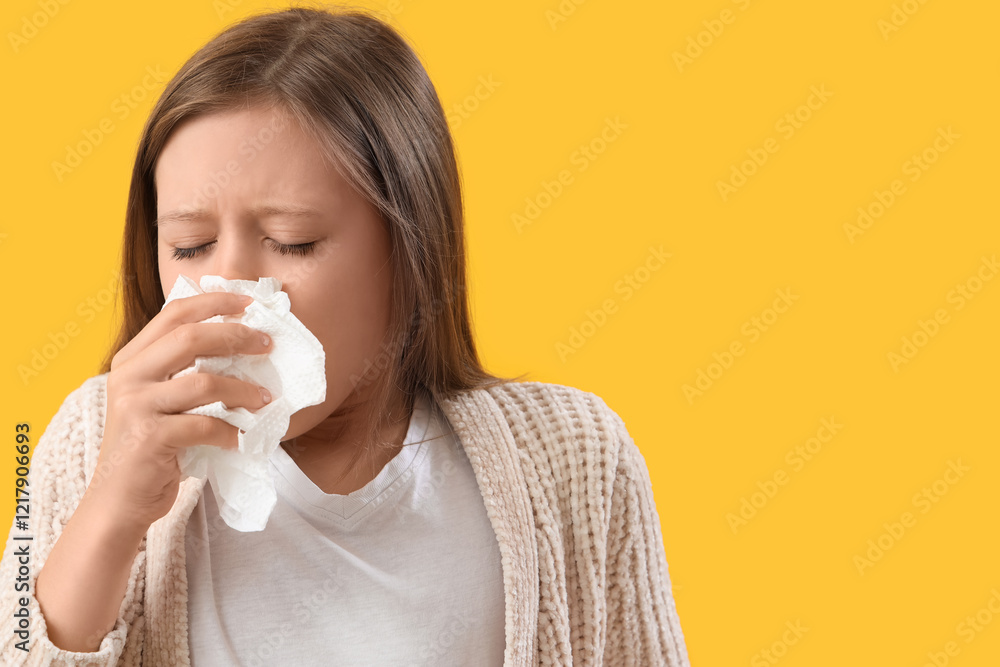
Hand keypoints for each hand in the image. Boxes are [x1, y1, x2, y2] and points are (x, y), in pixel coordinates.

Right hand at [86, 292, 272, 533]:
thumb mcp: (161, 400)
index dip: (214, 302)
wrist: (119, 501)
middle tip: (267, 345)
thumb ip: (185, 371)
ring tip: (264, 399)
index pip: (174, 313)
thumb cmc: (151, 447)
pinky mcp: (149, 438)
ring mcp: (136, 406)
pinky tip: (243, 439)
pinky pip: (204, 425)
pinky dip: (231, 431)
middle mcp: (129, 376)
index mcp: (131, 359)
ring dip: (242, 389)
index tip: (249, 303)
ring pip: (203, 382)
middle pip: (190, 338)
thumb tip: (244, 345)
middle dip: (236, 336)